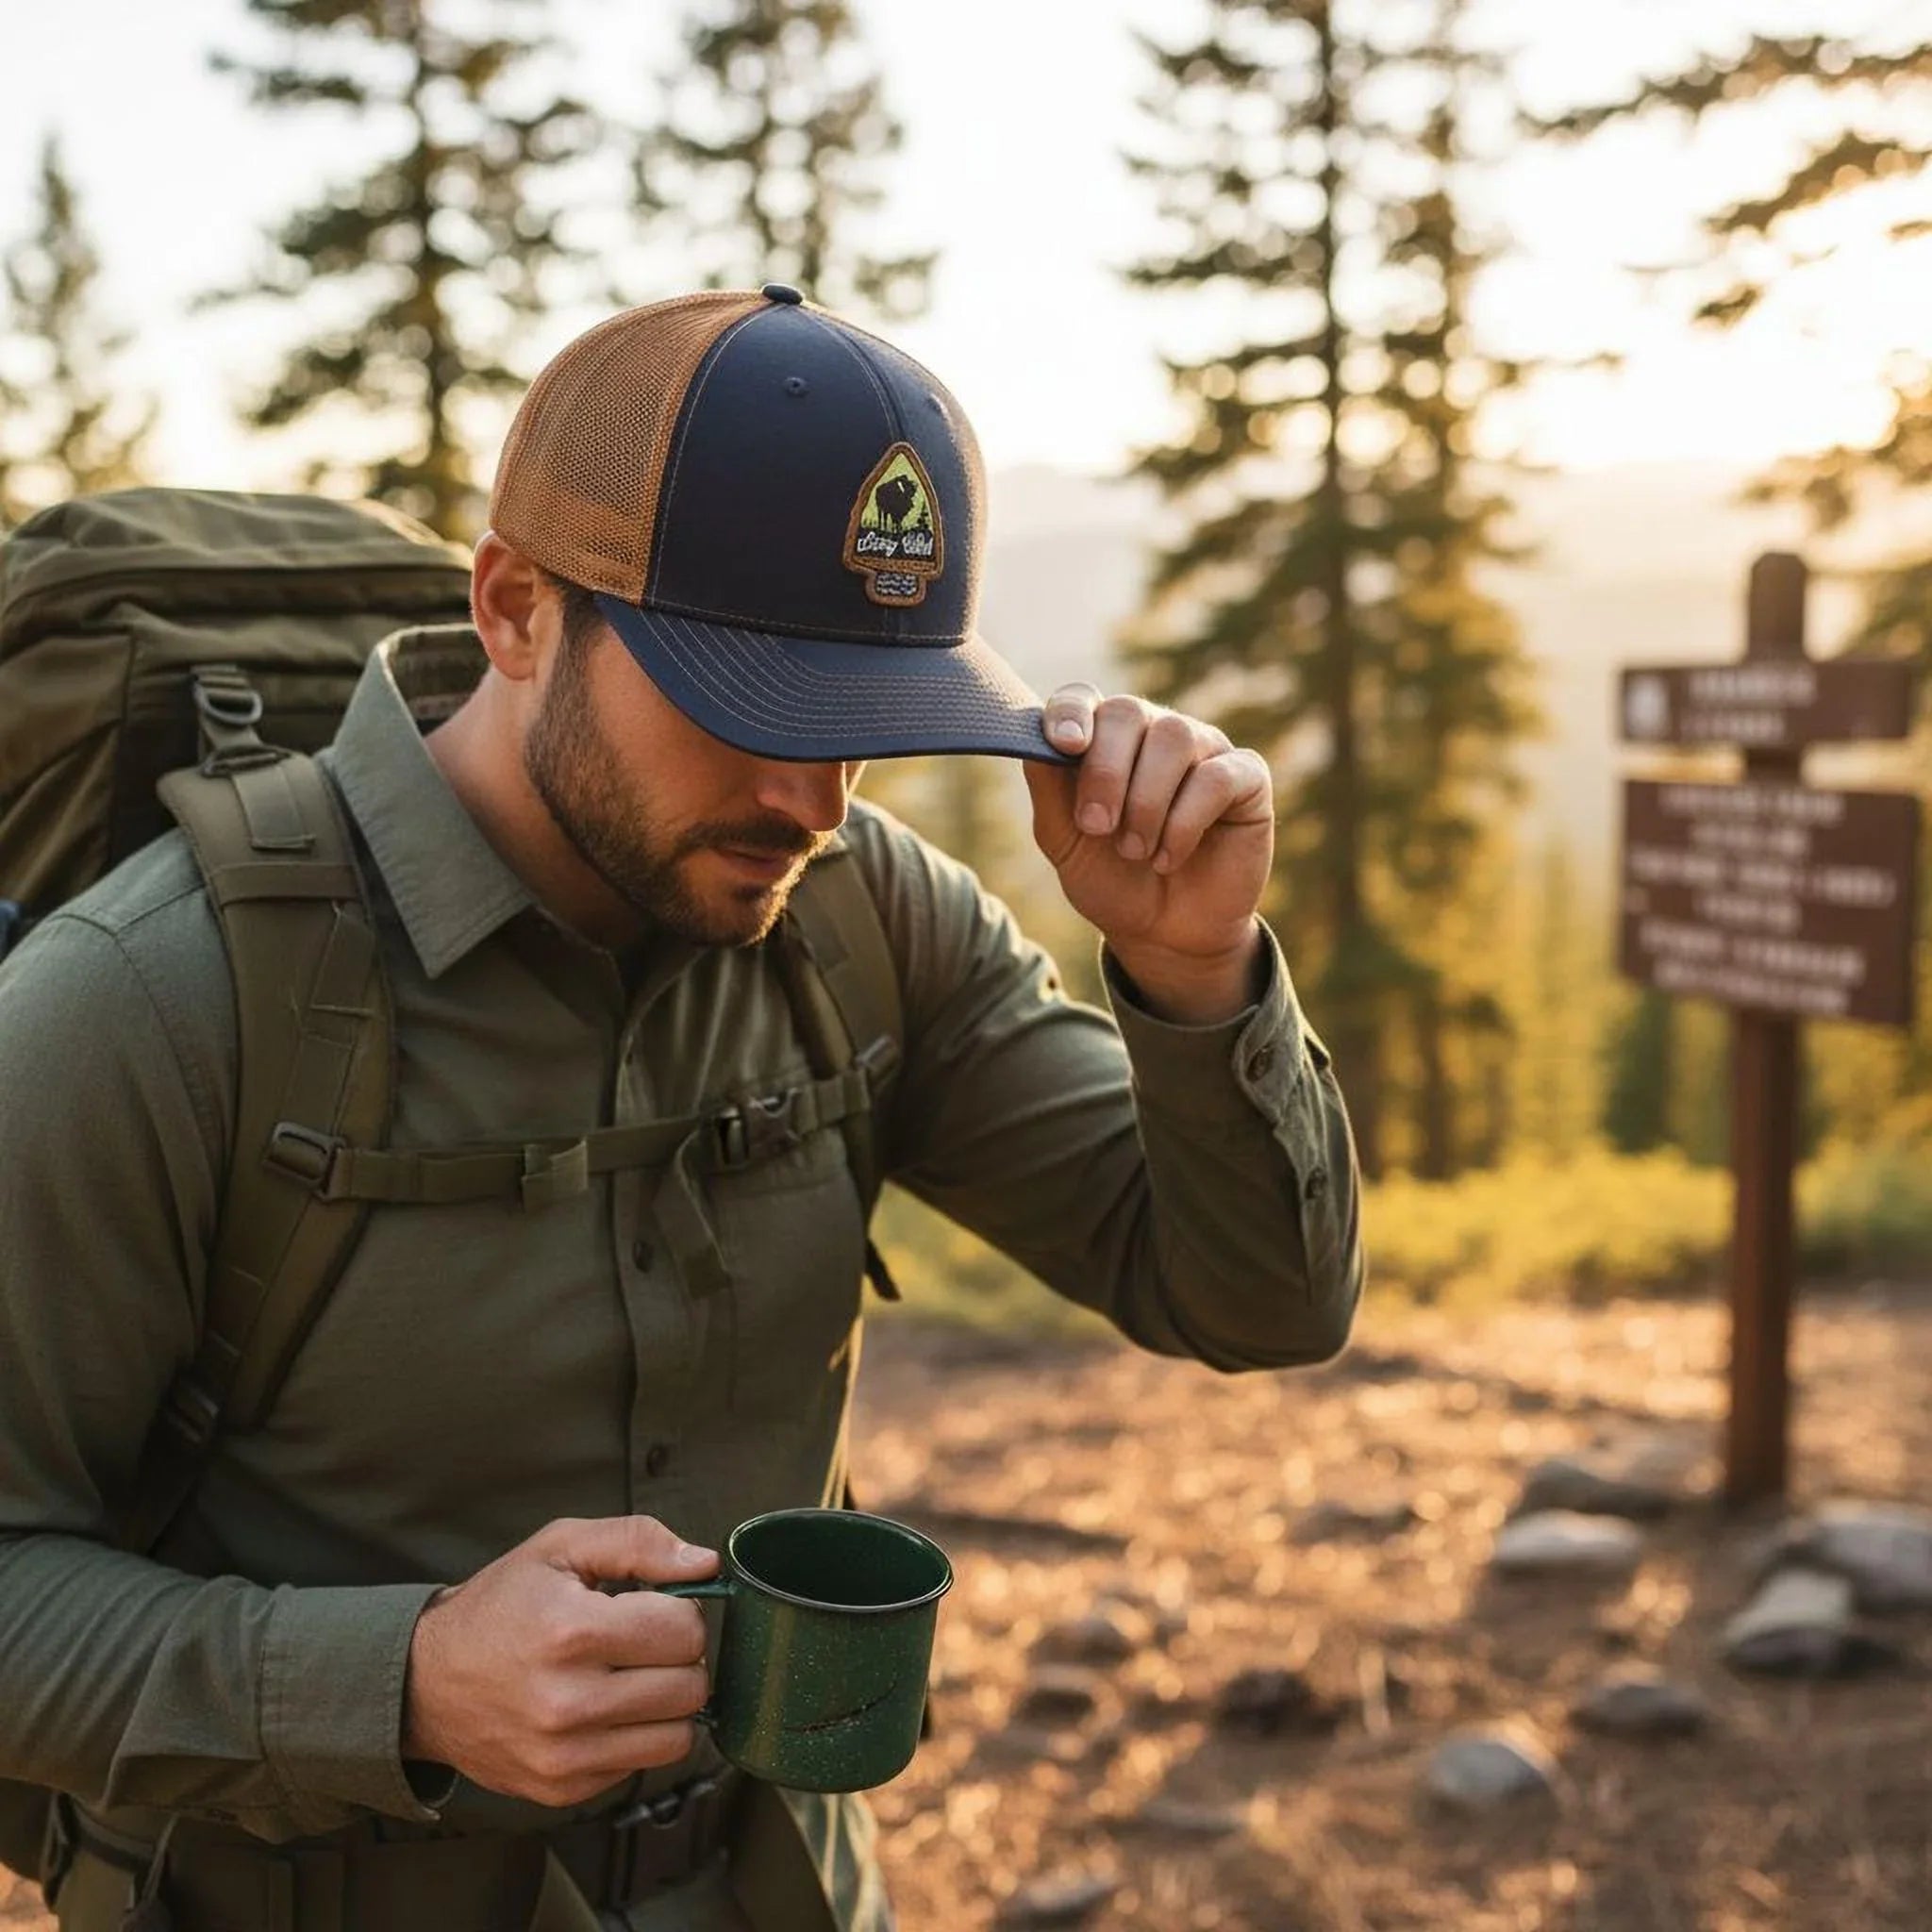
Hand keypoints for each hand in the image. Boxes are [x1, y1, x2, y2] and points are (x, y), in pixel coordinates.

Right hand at [403, 1515, 717, 1807]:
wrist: (425, 1681)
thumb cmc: (501, 1605)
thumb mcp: (561, 1547)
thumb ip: (639, 1542)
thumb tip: (705, 1564)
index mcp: (571, 1632)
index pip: (685, 1631)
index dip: (681, 1611)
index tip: (653, 1607)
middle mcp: (568, 1702)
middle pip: (690, 1687)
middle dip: (680, 1658)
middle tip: (644, 1642)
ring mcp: (564, 1756)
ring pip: (678, 1737)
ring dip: (667, 1703)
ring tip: (632, 1676)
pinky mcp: (561, 1790)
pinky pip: (640, 1766)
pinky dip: (635, 1736)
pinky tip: (603, 1709)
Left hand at [1025, 686, 1272, 1022]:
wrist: (1165, 934)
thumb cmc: (1112, 880)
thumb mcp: (1064, 842)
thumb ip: (1048, 790)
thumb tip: (1034, 739)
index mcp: (1105, 739)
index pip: (1083, 697)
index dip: (1071, 712)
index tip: (1064, 746)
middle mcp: (1155, 732)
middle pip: (1128, 712)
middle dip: (1105, 771)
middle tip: (1096, 827)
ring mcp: (1204, 750)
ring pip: (1175, 738)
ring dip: (1146, 802)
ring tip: (1136, 851)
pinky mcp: (1246, 778)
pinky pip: (1216, 777)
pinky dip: (1185, 822)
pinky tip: (1170, 857)